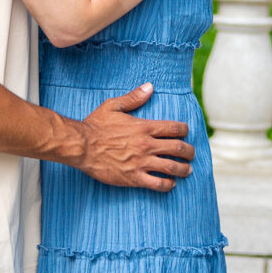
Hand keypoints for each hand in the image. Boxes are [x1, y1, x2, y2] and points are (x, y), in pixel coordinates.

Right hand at [75, 84, 194, 190]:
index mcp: (144, 127)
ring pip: (172, 168)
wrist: (81, 146)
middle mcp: (147, 145)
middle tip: (191, 154)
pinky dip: (168, 185)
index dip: (185, 130)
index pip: (175, 128)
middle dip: (189, 152)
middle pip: (179, 149)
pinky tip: (170, 184)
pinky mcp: (134, 178)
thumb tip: (149, 87)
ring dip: (184, 169)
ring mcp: (141, 163)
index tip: (185, 133)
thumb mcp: (113, 106)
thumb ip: (133, 98)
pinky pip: (157, 184)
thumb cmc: (95, 125)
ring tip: (187, 170)